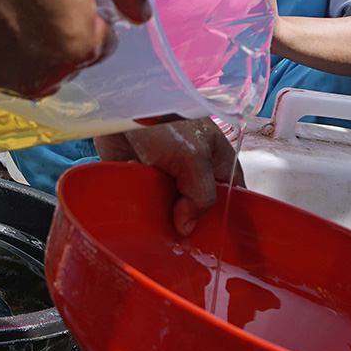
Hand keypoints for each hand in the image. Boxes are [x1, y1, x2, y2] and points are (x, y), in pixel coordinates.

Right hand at [0, 0, 151, 97]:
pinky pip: (8, 65)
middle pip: (74, 51)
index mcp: (80, 46)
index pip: (106, 33)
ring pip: (42, 60)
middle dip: (61, 20)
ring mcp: (9, 85)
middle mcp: (48, 78)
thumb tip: (141, 13)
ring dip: (33, 34)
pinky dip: (3, 44)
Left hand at [94, 118, 239, 235]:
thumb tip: (187, 228)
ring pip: (170, 212)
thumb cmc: (163, 119)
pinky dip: (137, 204)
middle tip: (181, 242)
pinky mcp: (138, 180)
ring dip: (161, 217)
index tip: (216, 246)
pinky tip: (135, 200)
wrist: (119, 104)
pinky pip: (141, 203)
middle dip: (190, 225)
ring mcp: (166, 177)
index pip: (231, 200)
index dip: (226, 222)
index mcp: (217, 163)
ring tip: (156, 225)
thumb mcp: (194, 157)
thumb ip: (201, 196)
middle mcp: (192, 173)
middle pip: (199, 211)